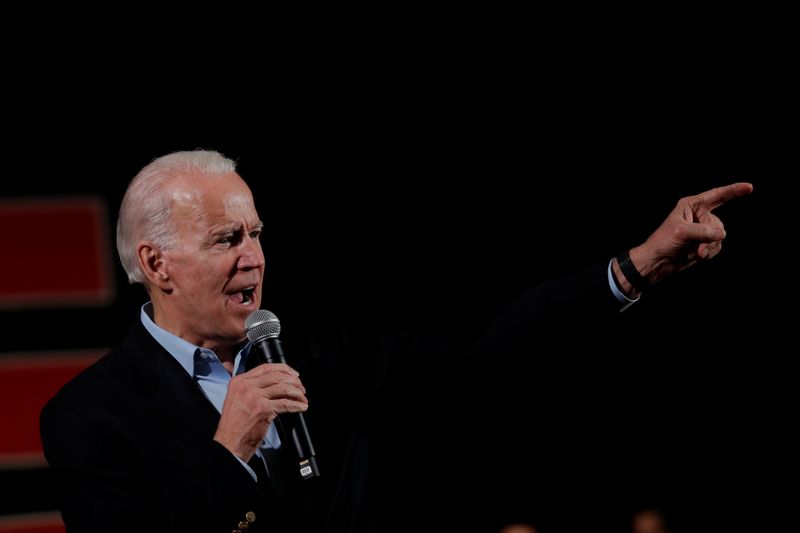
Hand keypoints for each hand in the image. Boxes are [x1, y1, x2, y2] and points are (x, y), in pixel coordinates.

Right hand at [213, 363, 307, 461]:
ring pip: (284, 388)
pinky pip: (286, 403)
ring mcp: (255, 397)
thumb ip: (251, 387)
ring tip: (302, 398)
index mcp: (239, 381)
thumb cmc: (234, 425)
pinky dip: (297, 405)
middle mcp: (246, 386)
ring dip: (297, 393)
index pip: (266, 367)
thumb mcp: (236, 398)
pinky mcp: (264, 409)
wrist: (228, 443)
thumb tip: (273, 382)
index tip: (293, 374)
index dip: (284, 369)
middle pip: (277, 376)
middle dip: (294, 381)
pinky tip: (301, 407)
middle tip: (301, 388)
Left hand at [615, 182, 752, 293]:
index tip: (749, 187)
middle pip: (718, 223)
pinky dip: (709, 253)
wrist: (657, 262)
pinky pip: (717, 246)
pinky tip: (696, 256)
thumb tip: (722, 234)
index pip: (716, 195)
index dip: (733, 191)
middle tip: (696, 247)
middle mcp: (698, 215)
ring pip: (719, 237)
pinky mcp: (704, 242)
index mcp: (690, 205)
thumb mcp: (682, 232)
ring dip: (708, 247)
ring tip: (694, 252)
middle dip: (710, 238)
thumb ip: (704, 231)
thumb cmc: (663, 242)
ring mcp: (702, 229)